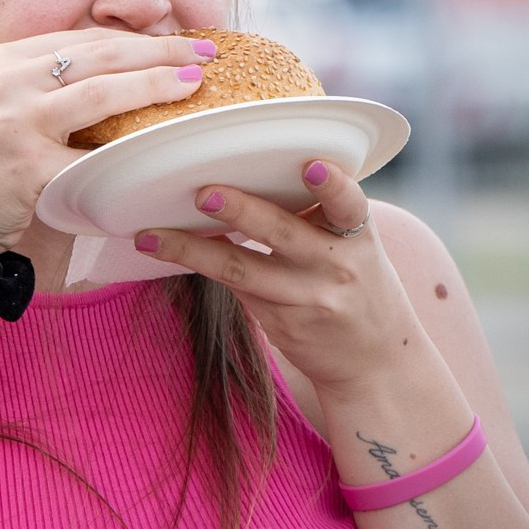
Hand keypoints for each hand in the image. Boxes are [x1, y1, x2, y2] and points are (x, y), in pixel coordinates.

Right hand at [0, 30, 213, 249]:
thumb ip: (44, 90)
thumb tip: (116, 79)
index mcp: (3, 60)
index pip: (82, 40)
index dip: (135, 39)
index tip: (178, 44)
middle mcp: (7, 81)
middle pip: (99, 54)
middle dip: (158, 51)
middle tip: (203, 54)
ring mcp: (14, 120)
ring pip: (100, 92)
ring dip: (154, 85)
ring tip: (192, 84)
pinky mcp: (24, 165)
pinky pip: (90, 155)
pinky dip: (129, 151)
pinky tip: (160, 146)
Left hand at [135, 160, 423, 397]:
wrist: (377, 362)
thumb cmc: (356, 285)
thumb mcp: (354, 246)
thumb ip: (316, 215)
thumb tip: (244, 174)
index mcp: (357, 234)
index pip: (349, 204)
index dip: (332, 185)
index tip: (311, 166)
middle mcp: (334, 264)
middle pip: (282, 233)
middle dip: (242, 210)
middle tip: (203, 193)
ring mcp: (306, 298)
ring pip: (241, 270)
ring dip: (191, 249)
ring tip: (152, 237)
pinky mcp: (280, 323)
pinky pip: (233, 289)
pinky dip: (200, 265)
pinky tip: (164, 250)